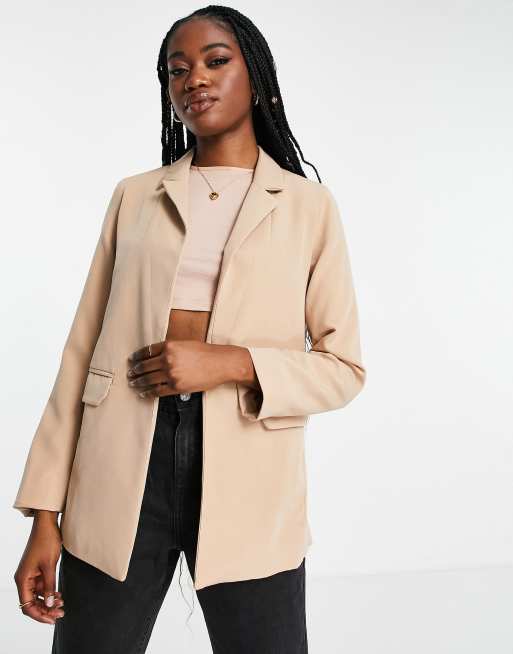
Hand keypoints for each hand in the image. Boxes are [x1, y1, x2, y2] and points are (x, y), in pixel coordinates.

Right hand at [14, 519, 64, 624]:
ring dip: (49, 602)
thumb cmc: (46, 541)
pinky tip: (59, 596)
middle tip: (61, 613)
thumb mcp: (49, 565)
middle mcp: (24, 579)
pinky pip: (41, 587)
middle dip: (45, 610)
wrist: (47, 524)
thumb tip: (48, 605)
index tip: (52, 620)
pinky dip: (50, 592)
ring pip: (38, 596)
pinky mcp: (37, 571)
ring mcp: (30, 575)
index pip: (27, 605)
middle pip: (32, 603)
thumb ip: (49, 586)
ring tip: (62, 604)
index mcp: (22, 579)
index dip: (39, 615)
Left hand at [126, 340, 255, 397]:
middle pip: (145, 366)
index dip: (137, 356)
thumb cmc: (206, 353)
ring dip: (139, 382)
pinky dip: (148, 392)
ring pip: (149, 379)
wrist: (221, 363)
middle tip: (130, 374)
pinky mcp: (177, 386)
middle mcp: (168, 359)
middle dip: (135, 371)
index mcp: (169, 345)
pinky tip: (144, 393)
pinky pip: (158, 391)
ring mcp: (172, 373)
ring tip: (133, 384)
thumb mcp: (185, 344)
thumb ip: (170, 349)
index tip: (132, 360)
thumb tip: (156, 356)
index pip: (147, 351)